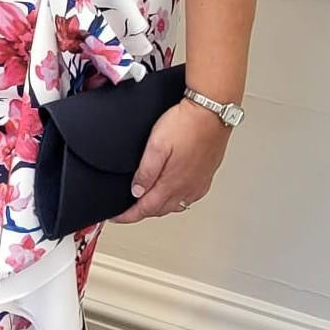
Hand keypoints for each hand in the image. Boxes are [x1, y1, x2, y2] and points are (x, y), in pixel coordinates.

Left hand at [110, 98, 230, 223]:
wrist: (212, 111)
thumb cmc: (186, 124)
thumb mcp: (157, 145)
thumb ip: (146, 171)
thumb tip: (137, 191)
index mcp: (172, 184)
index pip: (145, 208)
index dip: (128, 216)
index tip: (116, 218)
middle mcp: (187, 188)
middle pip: (160, 209)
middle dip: (142, 212)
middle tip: (128, 209)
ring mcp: (199, 183)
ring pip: (176, 205)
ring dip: (160, 206)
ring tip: (147, 201)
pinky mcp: (207, 175)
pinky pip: (190, 197)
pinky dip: (177, 199)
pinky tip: (174, 191)